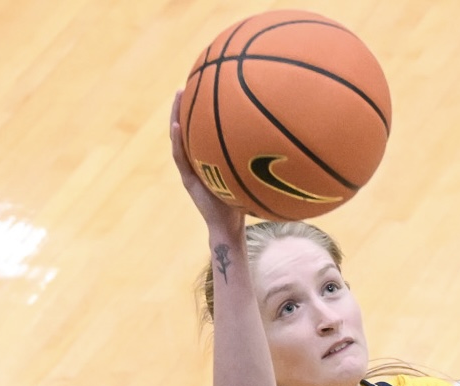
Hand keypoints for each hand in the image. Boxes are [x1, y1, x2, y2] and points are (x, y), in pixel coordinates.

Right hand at [170, 93, 245, 244]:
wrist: (230, 227)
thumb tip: (282, 138)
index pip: (202, 130)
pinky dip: (177, 141)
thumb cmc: (243, 202)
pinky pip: (180, 158)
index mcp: (208, 159)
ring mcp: (190, 170)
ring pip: (179, 139)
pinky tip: (177, 125)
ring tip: (178, 96)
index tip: (204, 87)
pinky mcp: (188, 181)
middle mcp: (197, 162)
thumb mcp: (251, 174)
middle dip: (185, 106)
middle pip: (188, 129)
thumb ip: (257, 157)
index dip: (200, 111)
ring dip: (176, 116)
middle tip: (186, 85)